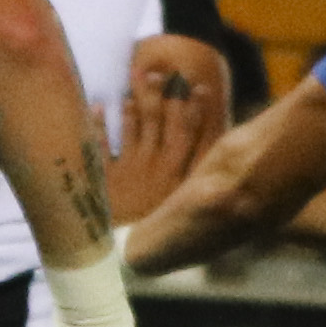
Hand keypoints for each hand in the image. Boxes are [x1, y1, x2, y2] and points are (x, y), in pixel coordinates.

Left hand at [108, 36, 229, 221]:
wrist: (121, 254)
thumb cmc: (158, 234)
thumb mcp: (185, 213)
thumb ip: (200, 194)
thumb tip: (227, 183)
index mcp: (175, 172)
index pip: (188, 133)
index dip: (194, 109)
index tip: (199, 87)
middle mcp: (153, 163)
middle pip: (159, 122)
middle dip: (162, 96)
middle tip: (164, 72)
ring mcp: (128, 167)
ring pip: (134, 126)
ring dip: (138, 100)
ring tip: (141, 76)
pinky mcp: (105, 175)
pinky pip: (100, 145)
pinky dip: (98, 125)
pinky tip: (99, 106)